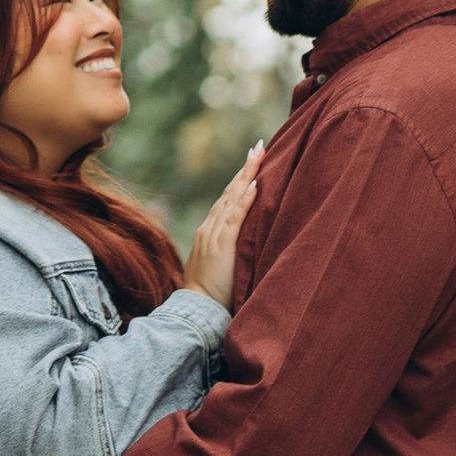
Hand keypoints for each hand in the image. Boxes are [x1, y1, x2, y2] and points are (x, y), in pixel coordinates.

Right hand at [181, 141, 264, 312]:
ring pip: (232, 199)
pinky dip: (244, 200)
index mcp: (210, 232)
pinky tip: (255, 184)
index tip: (252, 162)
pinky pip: (235, 218)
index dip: (240, 180)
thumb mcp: (220, 266)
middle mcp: (210, 228)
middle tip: (259, 146)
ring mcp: (214, 235)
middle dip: (245, 169)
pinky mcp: (221, 246)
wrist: (195, 309)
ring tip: (259, 155)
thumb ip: (228, 251)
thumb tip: (245, 245)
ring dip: (247, 175)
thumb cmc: (210, 295)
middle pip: (229, 192)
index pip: (227, 200)